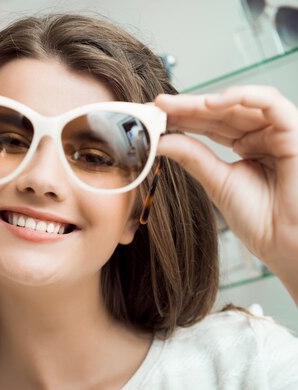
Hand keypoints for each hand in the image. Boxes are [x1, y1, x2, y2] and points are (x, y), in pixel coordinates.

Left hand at [154, 85, 297, 280]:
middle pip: (221, 112)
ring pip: (241, 104)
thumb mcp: (217, 182)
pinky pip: (273, 104)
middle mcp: (262, 136)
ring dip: (206, 101)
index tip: (152, 115)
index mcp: (246, 146)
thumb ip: (192, 157)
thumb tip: (159, 140)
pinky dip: (244, 97)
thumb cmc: (261, 222)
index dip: (182, 117)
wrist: (285, 246)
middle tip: (156, 105)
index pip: (210, 123)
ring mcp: (278, 133)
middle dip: (187, 107)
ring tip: (175, 105)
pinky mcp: (295, 134)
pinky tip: (212, 103)